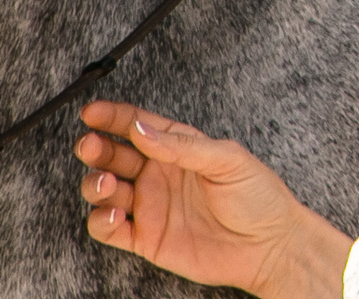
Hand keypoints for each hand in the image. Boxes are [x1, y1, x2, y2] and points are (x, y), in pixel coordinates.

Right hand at [73, 101, 349, 298]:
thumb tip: (142, 129)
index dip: (113, 117)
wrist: (268, 245)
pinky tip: (114, 213)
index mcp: (180, 148)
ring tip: (106, 182)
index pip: (139, 126)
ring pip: (104, 190)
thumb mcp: (228, 160)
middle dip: (96, 148)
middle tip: (90, 144)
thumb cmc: (258, 196)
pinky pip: (109, 229)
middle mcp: (159, 174)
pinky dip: (101, 220)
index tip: (91, 112)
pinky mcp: (145, 238)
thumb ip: (183, 146)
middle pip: (114, 156)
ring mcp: (150, 206)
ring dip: (95, 184)